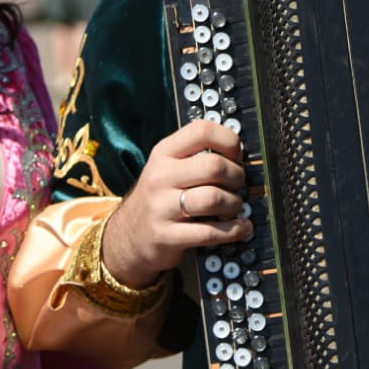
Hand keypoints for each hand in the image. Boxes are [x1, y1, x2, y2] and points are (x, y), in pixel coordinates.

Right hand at [99, 119, 252, 286]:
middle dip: (237, 177)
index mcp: (164, 153)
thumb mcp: (168, 169)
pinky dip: (234, 230)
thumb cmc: (159, 198)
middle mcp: (160, 176)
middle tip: (238, 185)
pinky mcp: (166, 236)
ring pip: (213, 199)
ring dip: (234, 204)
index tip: (237, 156)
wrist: (126, 236)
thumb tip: (241, 153)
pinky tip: (241, 228)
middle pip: (214, 166)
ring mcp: (161, 207)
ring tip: (234, 208)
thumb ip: (197, 157)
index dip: (229, 141)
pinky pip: (210, 232)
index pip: (202, 131)